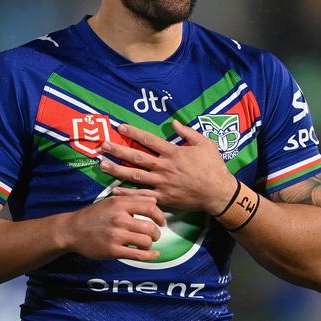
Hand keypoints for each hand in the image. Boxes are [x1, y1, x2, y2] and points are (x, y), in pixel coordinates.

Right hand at [62, 195, 166, 261]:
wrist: (72, 230)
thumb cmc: (94, 214)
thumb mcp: (112, 201)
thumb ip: (133, 199)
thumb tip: (154, 199)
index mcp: (120, 204)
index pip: (149, 207)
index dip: (160, 215)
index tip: (161, 221)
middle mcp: (119, 219)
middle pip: (150, 227)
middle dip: (156, 233)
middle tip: (154, 235)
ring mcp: (116, 236)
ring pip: (146, 241)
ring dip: (150, 244)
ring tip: (146, 243)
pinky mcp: (113, 251)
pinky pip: (138, 255)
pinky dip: (149, 256)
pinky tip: (154, 254)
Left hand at [99, 120, 236, 215]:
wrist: (218, 193)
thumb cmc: (213, 167)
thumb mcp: (205, 143)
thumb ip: (188, 132)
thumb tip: (173, 123)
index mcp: (173, 152)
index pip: (149, 140)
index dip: (134, 133)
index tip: (120, 127)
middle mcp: (164, 167)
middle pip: (136, 157)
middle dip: (118, 150)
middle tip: (102, 145)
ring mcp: (162, 183)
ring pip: (135, 175)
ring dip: (117, 170)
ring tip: (102, 165)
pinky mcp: (163, 198)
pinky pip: (142, 195)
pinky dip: (127, 193)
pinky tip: (113, 190)